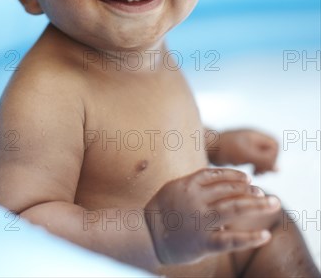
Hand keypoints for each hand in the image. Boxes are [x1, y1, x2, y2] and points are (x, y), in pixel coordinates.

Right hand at [144, 168, 280, 265]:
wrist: (146, 235)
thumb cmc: (161, 210)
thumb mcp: (175, 188)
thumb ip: (196, 185)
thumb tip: (219, 185)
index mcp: (189, 184)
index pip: (218, 176)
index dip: (235, 176)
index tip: (248, 180)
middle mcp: (197, 199)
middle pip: (231, 190)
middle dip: (252, 191)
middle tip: (267, 194)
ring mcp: (201, 220)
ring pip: (235, 208)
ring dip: (257, 205)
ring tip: (272, 204)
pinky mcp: (204, 242)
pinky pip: (231, 240)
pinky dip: (250, 238)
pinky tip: (264, 235)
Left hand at [207, 129, 278, 173]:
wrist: (205, 146)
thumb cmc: (224, 148)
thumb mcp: (245, 154)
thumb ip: (262, 160)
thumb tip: (278, 169)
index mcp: (254, 135)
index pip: (274, 145)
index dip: (272, 158)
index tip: (261, 166)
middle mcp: (252, 138)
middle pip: (270, 151)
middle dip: (267, 163)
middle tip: (259, 172)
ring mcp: (246, 144)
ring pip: (263, 156)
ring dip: (262, 166)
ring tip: (255, 173)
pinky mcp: (240, 151)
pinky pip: (254, 159)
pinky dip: (254, 166)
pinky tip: (249, 172)